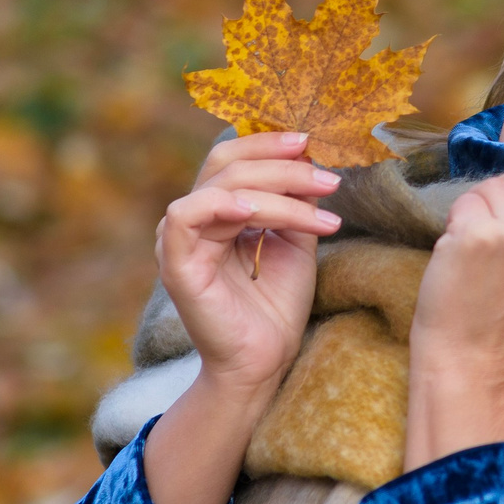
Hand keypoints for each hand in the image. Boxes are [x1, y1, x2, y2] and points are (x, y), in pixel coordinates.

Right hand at [154, 131, 342, 409]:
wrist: (264, 361)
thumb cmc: (276, 306)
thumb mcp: (295, 241)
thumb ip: (296, 201)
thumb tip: (310, 158)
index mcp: (216, 210)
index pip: (233, 157)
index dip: (268, 142)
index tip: (312, 142)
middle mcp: (193, 218)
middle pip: (228, 163)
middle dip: (282, 162)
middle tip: (328, 176)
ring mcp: (179, 239)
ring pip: (223, 186)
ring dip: (279, 189)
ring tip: (323, 206)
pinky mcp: (175, 264)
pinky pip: (186, 215)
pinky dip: (223, 204)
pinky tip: (257, 211)